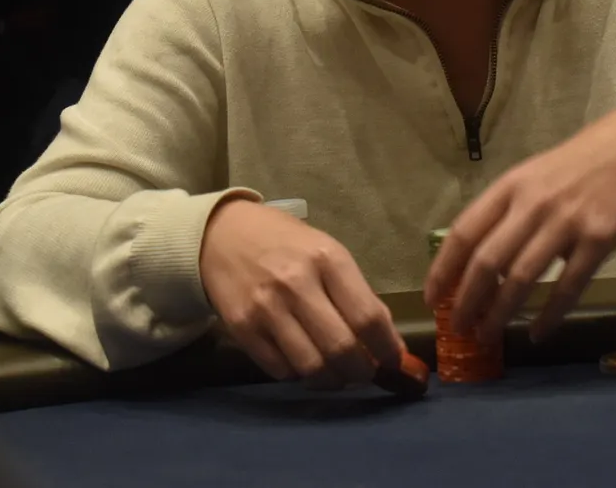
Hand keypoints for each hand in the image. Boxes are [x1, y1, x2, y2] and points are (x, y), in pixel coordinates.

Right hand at [201, 198, 404, 387]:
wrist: (221, 234)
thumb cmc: (285, 243)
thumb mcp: (326, 252)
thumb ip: (354, 292)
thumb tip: (384, 342)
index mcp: (327, 259)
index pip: (368, 317)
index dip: (388, 348)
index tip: (395, 360)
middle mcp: (297, 284)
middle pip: (342, 349)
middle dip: (363, 371)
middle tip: (366, 372)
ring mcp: (266, 309)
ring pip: (312, 368)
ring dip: (333, 380)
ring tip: (338, 374)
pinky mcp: (242, 330)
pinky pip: (281, 371)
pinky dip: (300, 375)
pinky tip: (305, 363)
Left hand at [424, 102, 615, 342]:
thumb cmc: (582, 164)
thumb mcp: (535, 176)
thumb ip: (508, 212)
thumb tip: (481, 264)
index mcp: (511, 186)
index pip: (464, 231)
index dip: (443, 269)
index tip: (432, 299)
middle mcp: (533, 203)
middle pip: (488, 261)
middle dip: (468, 301)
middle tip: (459, 329)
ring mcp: (566, 221)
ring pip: (522, 278)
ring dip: (500, 313)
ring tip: (489, 336)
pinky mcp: (600, 239)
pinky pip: (568, 286)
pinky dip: (550, 315)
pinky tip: (538, 334)